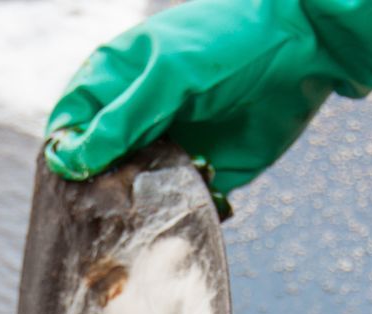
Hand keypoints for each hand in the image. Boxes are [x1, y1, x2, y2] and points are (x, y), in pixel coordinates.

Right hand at [43, 0, 371, 195]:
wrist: (304, 51)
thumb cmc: (228, 44)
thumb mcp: (167, 77)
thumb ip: (120, 120)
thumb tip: (69, 161)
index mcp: (117, 80)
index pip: (71, 122)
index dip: (66, 150)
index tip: (70, 179)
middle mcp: (139, 117)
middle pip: (99, 163)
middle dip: (99, 186)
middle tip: (108, 205)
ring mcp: (170, 145)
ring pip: (136, 190)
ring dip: (140, 205)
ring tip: (153, 205)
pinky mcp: (204, 172)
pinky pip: (180, 203)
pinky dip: (181, 211)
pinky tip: (193, 201)